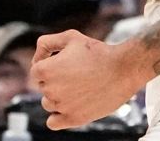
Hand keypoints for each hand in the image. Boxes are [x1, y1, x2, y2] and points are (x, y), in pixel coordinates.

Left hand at [31, 30, 146, 129]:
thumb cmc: (97, 52)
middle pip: (43, 87)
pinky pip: (53, 123)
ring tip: (79, 88)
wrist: (123, 69)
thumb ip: (47, 43)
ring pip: (48, 104)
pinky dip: (57, 117)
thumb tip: (36, 58)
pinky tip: (70, 107)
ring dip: (58, 97)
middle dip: (56, 80)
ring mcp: (61, 106)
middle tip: (77, 74)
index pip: (36, 71)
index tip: (66, 63)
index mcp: (45, 70)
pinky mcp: (74, 119)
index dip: (50, 65)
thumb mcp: (71, 37)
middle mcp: (50, 89)